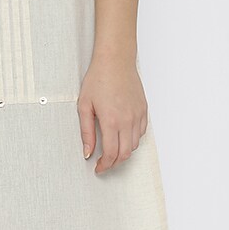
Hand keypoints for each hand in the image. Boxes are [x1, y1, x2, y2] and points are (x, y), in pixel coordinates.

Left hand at [78, 54, 147, 173]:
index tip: (98, 168)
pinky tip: (123, 136)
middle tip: (104, 163)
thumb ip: (86, 132)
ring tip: (112, 150)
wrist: (115, 61)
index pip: (111, 154)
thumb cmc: (98, 79)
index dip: (104, 165)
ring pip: (135, 145)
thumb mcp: (84, 106)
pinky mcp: (143, 110)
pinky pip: (141, 132)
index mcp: (111, 121)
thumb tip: (87, 152)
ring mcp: (137, 115)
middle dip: (114, 163)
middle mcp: (127, 120)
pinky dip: (133, 140)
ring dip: (124, 152)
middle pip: (125, 153)